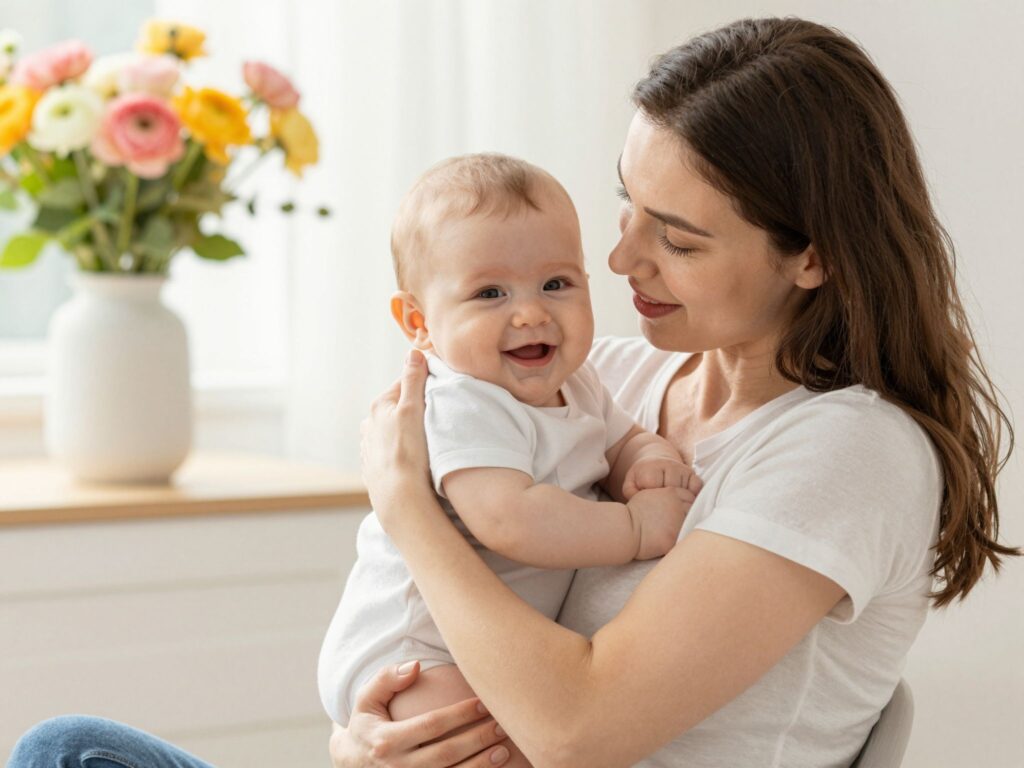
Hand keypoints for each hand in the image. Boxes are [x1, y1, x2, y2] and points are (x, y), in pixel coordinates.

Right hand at [329, 661, 510, 766]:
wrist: (352, 763)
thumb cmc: (366, 725)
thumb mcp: (366, 700)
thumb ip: (387, 679)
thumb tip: (415, 666)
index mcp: (386, 740)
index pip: (431, 725)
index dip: (460, 714)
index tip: (484, 702)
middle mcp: (397, 767)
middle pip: (446, 753)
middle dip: (477, 739)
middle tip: (502, 724)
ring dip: (481, 765)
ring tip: (504, 749)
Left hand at [360, 350, 435, 529]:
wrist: (400, 498)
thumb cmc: (408, 453)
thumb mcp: (413, 409)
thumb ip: (413, 380)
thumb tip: (413, 353)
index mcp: (378, 406)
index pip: (405, 384)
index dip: (425, 385)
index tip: (441, 391)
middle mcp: (369, 425)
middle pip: (400, 408)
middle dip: (418, 410)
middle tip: (438, 419)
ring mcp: (370, 448)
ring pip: (396, 430)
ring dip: (410, 432)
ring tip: (429, 441)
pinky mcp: (375, 468)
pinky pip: (394, 451)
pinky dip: (405, 451)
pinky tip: (417, 460)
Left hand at [622, 456, 702, 499]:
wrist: (654, 461)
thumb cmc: (642, 477)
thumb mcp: (631, 483)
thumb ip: (630, 493)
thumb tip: (641, 501)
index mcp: (651, 468)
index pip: (655, 489)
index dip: (652, 499)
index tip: (649, 501)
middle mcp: (669, 466)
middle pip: (672, 492)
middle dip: (667, 502)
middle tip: (661, 506)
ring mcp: (682, 469)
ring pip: (686, 492)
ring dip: (680, 501)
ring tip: (671, 504)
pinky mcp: (692, 473)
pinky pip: (697, 487)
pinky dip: (693, 496)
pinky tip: (684, 500)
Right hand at [626, 486, 694, 559]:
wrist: (624, 528)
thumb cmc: (633, 513)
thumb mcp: (649, 495)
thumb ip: (665, 495)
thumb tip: (677, 501)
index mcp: (671, 493)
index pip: (690, 497)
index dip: (686, 505)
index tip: (680, 512)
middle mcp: (677, 506)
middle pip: (693, 511)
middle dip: (688, 517)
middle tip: (678, 524)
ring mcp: (676, 523)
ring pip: (691, 526)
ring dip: (685, 530)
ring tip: (674, 534)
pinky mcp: (672, 539)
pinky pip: (683, 542)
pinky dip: (679, 543)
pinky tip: (670, 543)